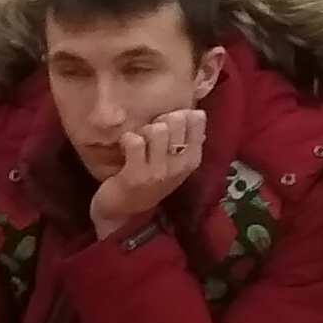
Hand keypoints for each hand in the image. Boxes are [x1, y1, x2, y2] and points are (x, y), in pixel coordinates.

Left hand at [90, 105, 208, 232]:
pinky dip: (127, 140)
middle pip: (176, 119)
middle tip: (150, 133)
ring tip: (138, 142)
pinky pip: (134, 141)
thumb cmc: (149, 182)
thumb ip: (186, 140)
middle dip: (160, 119)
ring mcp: (159, 171)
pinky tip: (125, 148)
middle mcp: (180, 165)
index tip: (169, 123)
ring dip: (143, 130)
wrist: (124, 212)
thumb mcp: (174, 163)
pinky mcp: (137, 175)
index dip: (181, 112)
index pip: (197, 119)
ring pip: (157, 129)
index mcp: (192, 159)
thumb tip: (195, 110)